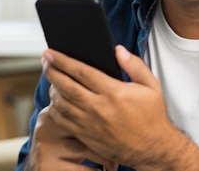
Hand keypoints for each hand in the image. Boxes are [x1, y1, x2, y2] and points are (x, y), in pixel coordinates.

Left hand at [42, 45, 179, 168]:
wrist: (153, 148)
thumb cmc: (152, 116)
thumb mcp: (152, 86)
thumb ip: (135, 65)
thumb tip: (118, 50)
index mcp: (114, 92)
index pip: (82, 72)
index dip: (63, 60)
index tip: (52, 52)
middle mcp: (99, 108)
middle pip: (66, 86)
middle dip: (52, 70)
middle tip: (45, 60)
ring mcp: (90, 124)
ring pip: (61, 103)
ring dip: (52, 89)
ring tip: (52, 79)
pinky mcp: (86, 136)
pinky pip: (63, 121)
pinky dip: (55, 109)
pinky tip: (57, 101)